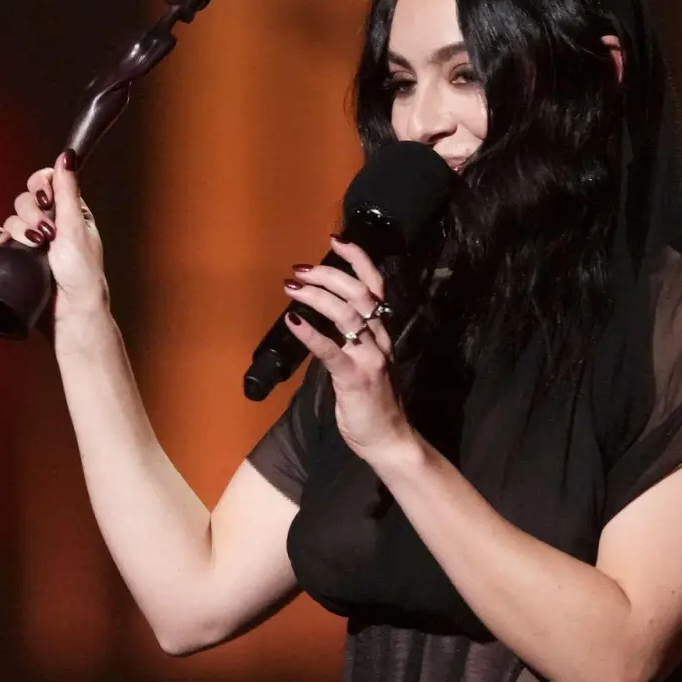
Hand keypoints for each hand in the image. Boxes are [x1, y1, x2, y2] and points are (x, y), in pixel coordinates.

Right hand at [0, 151, 109, 323]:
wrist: (69, 312)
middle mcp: (53, 223)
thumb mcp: (75, 227)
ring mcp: (35, 240)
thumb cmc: (82, 272)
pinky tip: (2, 244)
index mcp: (71, 212)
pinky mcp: (19, 257)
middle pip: (27, 199)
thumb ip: (67, 192)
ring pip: (13, 218)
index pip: (49, 182)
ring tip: (34, 246)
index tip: (44, 198)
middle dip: (31, 213)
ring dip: (18, 228)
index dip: (41, 185)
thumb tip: (67, 155)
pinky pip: (0, 237)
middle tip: (45, 233)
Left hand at [282, 237, 411, 460]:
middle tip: (300, 269)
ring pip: (348, 316)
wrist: (389, 440)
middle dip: (329, 274)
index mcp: (381, 334)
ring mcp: (370, 359)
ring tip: (293, 287)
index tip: (337, 240)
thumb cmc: (372, 403)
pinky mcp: (355, 379)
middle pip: (359, 294)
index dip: (358, 260)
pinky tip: (293, 322)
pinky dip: (312, 334)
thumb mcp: (365, 363)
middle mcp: (379, 340)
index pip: (375, 286)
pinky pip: (332, 351)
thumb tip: (317, 318)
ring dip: (318, 297)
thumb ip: (349, 340)